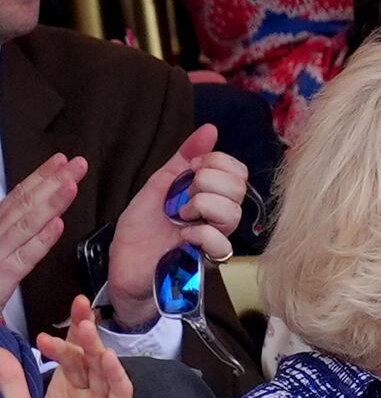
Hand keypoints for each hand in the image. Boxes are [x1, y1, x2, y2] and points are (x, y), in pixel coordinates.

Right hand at [0, 153, 87, 311]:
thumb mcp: (0, 262)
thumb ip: (14, 242)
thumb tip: (39, 222)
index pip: (18, 201)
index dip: (40, 180)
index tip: (60, 163)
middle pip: (23, 206)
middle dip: (51, 181)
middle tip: (78, 163)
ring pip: (23, 225)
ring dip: (49, 203)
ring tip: (71, 183)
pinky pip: (21, 260)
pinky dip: (39, 241)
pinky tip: (57, 225)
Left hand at [26, 297, 133, 397]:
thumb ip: (13, 387)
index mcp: (65, 390)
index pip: (66, 355)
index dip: (60, 338)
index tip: (42, 332)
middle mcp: (87, 394)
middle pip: (87, 356)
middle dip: (83, 331)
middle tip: (79, 308)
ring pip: (104, 370)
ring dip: (98, 348)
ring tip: (88, 327)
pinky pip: (121, 395)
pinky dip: (117, 377)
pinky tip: (108, 360)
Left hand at [107, 124, 248, 326]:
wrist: (124, 267)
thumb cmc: (140, 231)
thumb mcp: (158, 184)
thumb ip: (184, 158)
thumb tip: (210, 129)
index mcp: (208, 195)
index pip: (237, 171)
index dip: (217, 163)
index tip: (190, 170)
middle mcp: (216, 217)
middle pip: (239, 188)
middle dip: (207, 181)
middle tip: (183, 194)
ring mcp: (214, 239)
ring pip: (233, 213)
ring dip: (202, 205)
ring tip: (181, 215)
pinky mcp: (206, 261)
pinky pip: (220, 242)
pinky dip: (199, 233)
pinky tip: (183, 237)